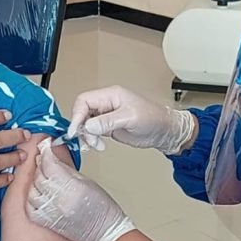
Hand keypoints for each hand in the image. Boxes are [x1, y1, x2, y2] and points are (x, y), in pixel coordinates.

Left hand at [26, 144, 134, 240]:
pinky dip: (33, 198)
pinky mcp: (46, 223)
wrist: (103, 232)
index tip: (46, 147)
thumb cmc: (101, 207)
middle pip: (39, 176)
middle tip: (45, 159)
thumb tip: (52, 158)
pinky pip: (31, 207)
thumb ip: (66, 169)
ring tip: (44, 177)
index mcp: (72, 188)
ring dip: (36, 182)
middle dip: (41, 165)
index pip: (50, 165)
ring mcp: (51, 213)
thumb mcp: (86, 181)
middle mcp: (59, 201)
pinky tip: (40, 193)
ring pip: (32, 191)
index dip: (46, 153)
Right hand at [67, 86, 196, 154]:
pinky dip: (92, 140)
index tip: (76, 130)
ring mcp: (106, 116)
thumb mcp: (130, 118)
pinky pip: (92, 132)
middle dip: (82, 127)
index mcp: (110, 95)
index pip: (84, 101)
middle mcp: (106, 104)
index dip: (77, 115)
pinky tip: (99, 145)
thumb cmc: (153, 118)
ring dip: (87, 136)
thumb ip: (108, 121)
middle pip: (82, 112)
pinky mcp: (108, 127)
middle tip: (89, 139)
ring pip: (85, 124)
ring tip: (97, 145)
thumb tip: (88, 125)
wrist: (164, 132)